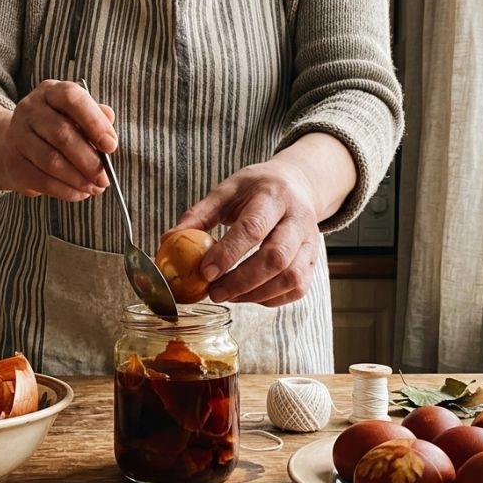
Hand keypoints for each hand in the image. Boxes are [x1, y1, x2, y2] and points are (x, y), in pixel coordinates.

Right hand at [0, 79, 116, 200]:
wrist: (14, 145)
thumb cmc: (56, 130)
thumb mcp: (76, 116)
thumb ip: (96, 119)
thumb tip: (109, 135)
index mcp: (51, 92)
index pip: (72, 98)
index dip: (94, 122)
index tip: (111, 145)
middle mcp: (30, 109)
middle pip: (61, 134)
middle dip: (89, 160)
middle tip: (105, 178)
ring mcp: (17, 135)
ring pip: (51, 161)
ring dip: (78, 179)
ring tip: (95, 188)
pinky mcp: (13, 162)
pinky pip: (42, 180)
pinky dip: (65, 190)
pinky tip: (79, 193)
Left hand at [166, 160, 320, 306]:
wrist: (298, 184)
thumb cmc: (257, 189)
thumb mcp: (227, 191)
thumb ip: (199, 215)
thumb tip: (168, 240)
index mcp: (273, 196)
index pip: (253, 227)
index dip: (228, 253)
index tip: (204, 272)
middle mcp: (298, 219)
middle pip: (277, 257)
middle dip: (242, 281)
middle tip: (214, 292)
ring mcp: (311, 242)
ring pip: (291, 277)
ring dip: (256, 294)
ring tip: (228, 295)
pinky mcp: (314, 261)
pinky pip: (298, 288)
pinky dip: (272, 299)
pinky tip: (249, 295)